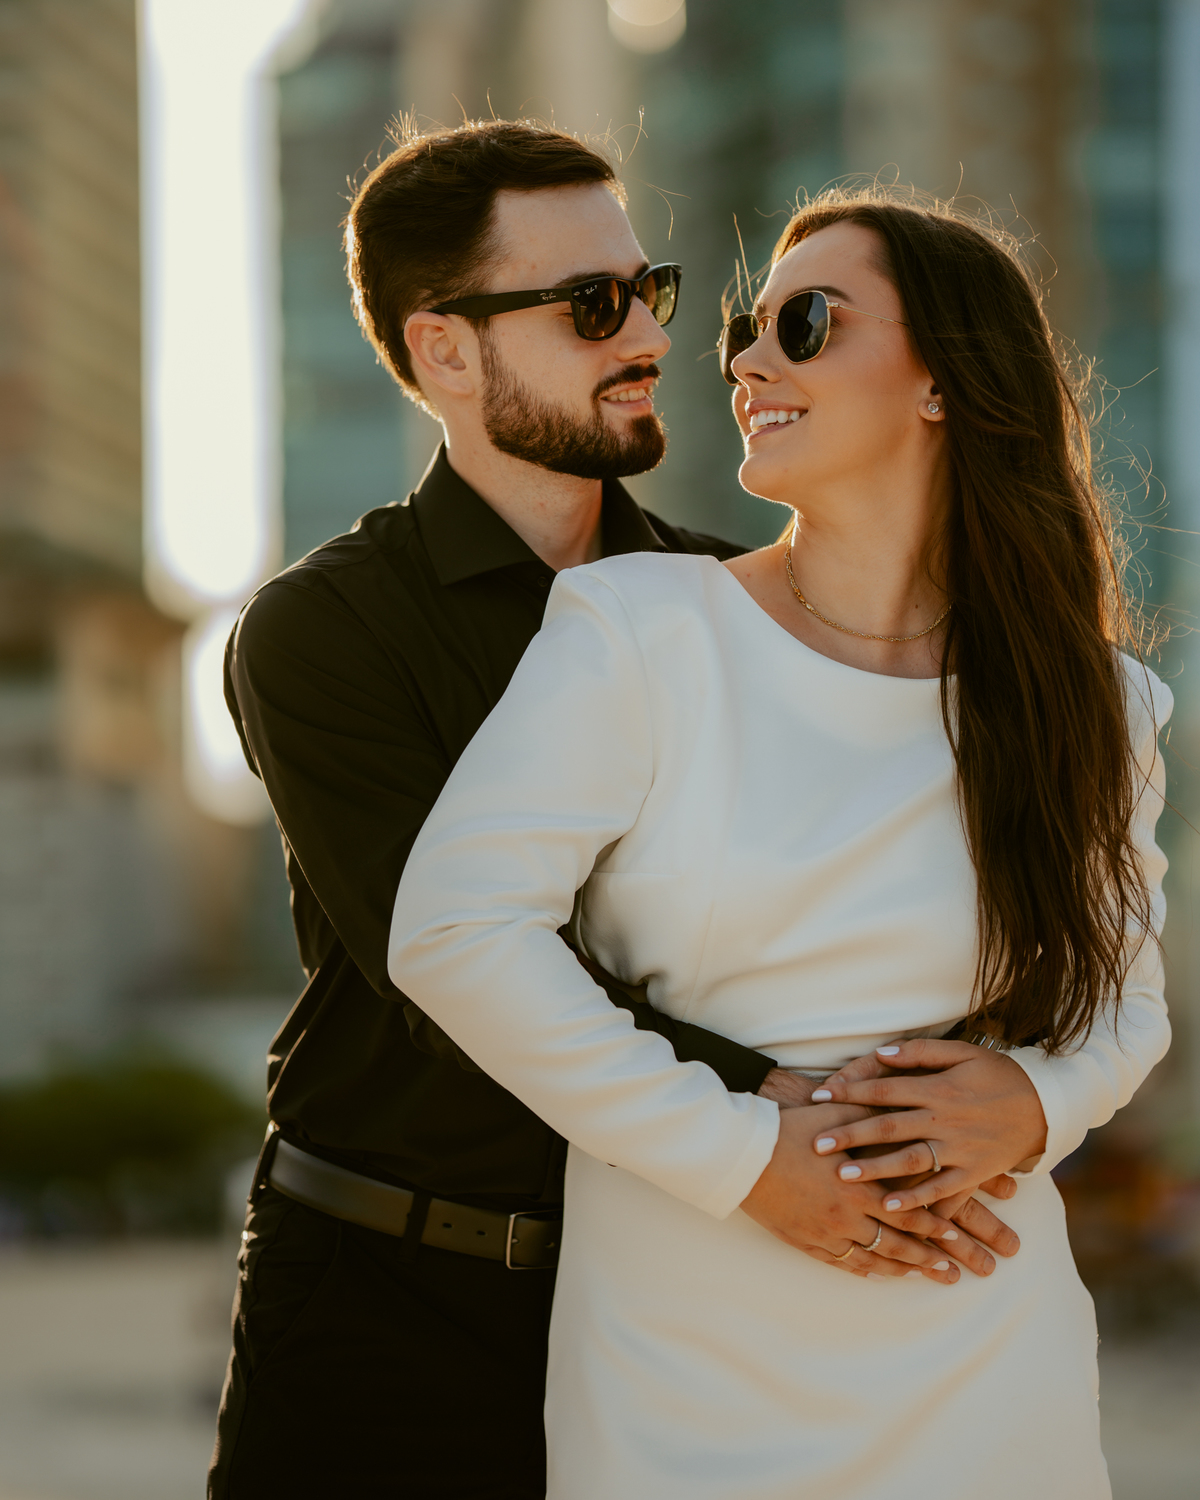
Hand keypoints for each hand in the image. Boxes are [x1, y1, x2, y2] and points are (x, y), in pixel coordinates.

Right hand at [754, 1071, 1013, 1278]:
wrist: (741, 1154)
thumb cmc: (788, 1129)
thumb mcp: (834, 1116)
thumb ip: (870, 1115)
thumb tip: (900, 1102)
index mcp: (858, 1184)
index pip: (907, 1209)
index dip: (935, 1224)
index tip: (958, 1234)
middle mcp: (846, 1214)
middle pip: (897, 1243)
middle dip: (930, 1257)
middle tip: (957, 1270)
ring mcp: (825, 1232)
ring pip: (873, 1259)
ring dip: (903, 1269)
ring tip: (926, 1277)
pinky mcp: (805, 1241)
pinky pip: (842, 1263)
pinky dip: (865, 1270)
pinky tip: (879, 1274)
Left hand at [809, 1038, 1047, 1212]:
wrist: (1046, 1105)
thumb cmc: (999, 1074)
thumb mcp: (963, 1052)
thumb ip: (920, 1053)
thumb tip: (881, 1053)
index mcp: (938, 1088)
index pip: (885, 1090)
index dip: (850, 1092)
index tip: (819, 1097)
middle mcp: (945, 1119)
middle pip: (889, 1127)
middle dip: (851, 1135)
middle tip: (817, 1145)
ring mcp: (960, 1149)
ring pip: (911, 1161)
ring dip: (875, 1169)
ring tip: (843, 1176)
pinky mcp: (974, 1172)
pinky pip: (942, 1190)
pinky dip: (916, 1200)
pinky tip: (889, 1207)